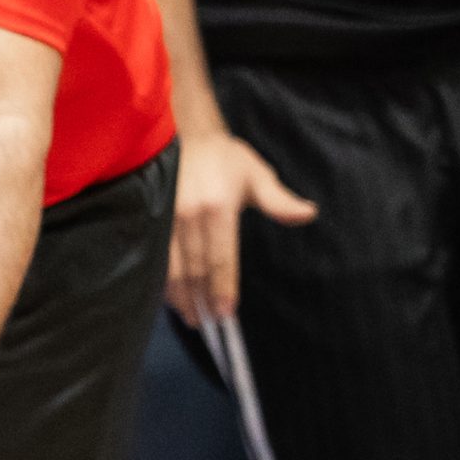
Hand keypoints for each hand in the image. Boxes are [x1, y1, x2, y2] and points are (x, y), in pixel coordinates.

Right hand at [167, 128, 316, 325]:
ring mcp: (166, 218)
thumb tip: (309, 213)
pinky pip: (156, 258)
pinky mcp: (151, 219)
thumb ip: (279, 201)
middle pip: (196, 269)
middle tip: (209, 324)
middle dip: (202, 300)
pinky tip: (172, 297)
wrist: (185, 134)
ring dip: (181, 297)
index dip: (223, 288)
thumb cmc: (226, 159)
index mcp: (219, 207)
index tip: (226, 312)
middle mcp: (190, 215)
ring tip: (191, 318)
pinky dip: (164, 282)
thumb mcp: (257, 175)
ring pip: (173, 268)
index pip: (222, 258)